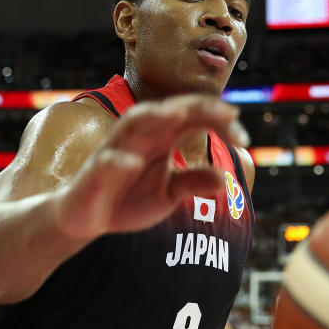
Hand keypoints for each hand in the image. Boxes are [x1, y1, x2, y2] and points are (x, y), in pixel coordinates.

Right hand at [55, 95, 248, 239]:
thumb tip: (223, 178)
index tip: (244, 138)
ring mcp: (114, 152)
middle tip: (228, 114)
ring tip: (178, 115)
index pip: (192, 119)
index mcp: (159, 139)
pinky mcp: (93, 175)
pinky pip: (104, 163)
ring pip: (132, 124)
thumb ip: (192, 183)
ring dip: (154, 116)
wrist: (84, 220)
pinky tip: (131, 163)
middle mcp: (138, 138)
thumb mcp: (167, 195)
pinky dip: (117, 161)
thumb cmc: (127, 200)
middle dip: (196, 108)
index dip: (218, 122)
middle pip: (167, 111)